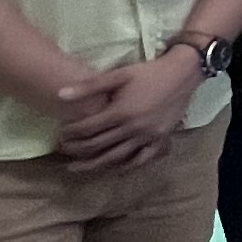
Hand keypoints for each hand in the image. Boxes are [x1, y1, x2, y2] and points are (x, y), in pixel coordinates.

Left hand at [51, 51, 199, 167]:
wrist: (182, 74)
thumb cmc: (148, 73)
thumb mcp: (118, 74)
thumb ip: (89, 86)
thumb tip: (60, 94)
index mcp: (120, 112)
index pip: (87, 129)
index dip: (71, 133)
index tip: (60, 133)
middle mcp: (132, 128)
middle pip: (98, 145)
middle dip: (78, 149)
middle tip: (64, 150)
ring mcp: (147, 137)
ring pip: (116, 157)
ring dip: (95, 164)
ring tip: (78, 168)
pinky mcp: (160, 140)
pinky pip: (142, 159)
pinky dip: (127, 166)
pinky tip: (115, 168)